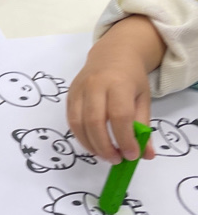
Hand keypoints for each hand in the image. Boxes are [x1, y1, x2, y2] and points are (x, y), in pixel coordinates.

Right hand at [67, 15, 164, 162]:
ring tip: (104, 155)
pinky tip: (93, 144)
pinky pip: (71, 120)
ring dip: (90, 145)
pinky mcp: (69, 94)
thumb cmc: (131, 78)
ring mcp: (79, 89)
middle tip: (116, 160)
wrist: (112, 54)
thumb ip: (143, 127)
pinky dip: (81, 136)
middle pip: (94, 121)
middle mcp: (95, 85)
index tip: (132, 155)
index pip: (120, 116)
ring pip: (78, 123)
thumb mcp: (144, 99)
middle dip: (105, 146)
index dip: (125, 139)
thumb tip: (146, 155)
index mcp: (119, 84)